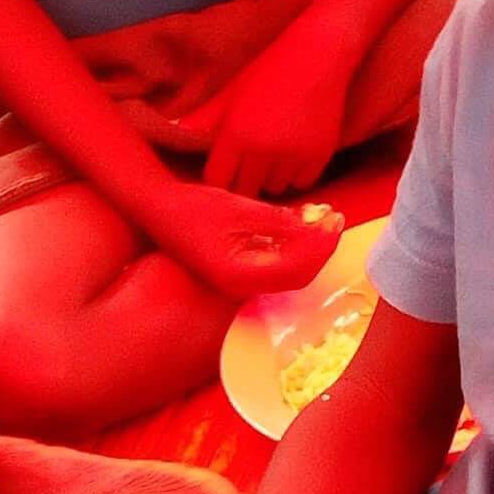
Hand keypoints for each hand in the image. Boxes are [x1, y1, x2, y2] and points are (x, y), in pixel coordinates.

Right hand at [149, 183, 341, 300]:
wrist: (158, 209)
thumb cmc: (193, 207)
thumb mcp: (241, 209)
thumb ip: (279, 221)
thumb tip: (317, 225)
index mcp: (241, 274)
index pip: (298, 269)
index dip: (322, 246)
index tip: (335, 221)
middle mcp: (241, 286)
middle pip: (297, 276)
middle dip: (319, 248)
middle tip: (334, 219)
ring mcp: (238, 281)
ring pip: (287, 271)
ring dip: (308, 248)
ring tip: (321, 219)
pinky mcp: (236, 271)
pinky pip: (274, 265)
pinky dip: (292, 247)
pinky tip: (298, 225)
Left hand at [186, 38, 354, 199]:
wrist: (318, 54)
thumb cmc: (269, 69)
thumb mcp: (231, 91)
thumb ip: (203, 117)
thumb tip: (172, 130)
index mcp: (235, 133)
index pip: (218, 180)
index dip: (218, 178)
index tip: (223, 172)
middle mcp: (263, 148)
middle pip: (246, 190)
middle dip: (242, 183)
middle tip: (245, 171)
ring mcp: (293, 154)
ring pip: (275, 188)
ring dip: (270, 179)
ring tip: (270, 160)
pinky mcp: (320, 154)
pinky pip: (302, 183)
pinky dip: (296, 175)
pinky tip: (292, 157)